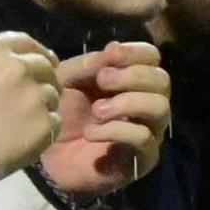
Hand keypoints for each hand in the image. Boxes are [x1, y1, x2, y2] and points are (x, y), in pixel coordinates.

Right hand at [0, 32, 60, 209]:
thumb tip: (20, 67)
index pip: (28, 43)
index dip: (38, 53)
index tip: (43, 63)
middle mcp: (20, 66)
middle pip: (46, 67)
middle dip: (44, 79)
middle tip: (32, 100)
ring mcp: (35, 96)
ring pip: (53, 95)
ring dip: (44, 106)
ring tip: (23, 123)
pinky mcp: (45, 124)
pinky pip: (54, 122)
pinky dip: (44, 130)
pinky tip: (24, 139)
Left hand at [42, 41, 168, 197]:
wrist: (47, 158)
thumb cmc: (60, 115)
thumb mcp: (67, 80)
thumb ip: (90, 64)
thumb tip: (113, 50)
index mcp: (131, 80)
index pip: (153, 58)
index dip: (136, 52)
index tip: (111, 54)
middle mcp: (147, 103)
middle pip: (162, 80)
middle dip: (132, 76)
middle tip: (101, 80)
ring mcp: (149, 132)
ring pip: (160, 108)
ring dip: (127, 102)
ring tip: (97, 110)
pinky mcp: (144, 159)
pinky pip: (143, 137)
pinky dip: (116, 130)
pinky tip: (91, 133)